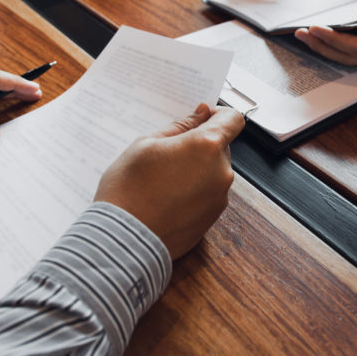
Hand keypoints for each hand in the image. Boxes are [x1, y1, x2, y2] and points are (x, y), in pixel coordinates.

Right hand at [94, 104, 244, 259]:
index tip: (201, 117)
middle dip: (201, 145)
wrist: (123, 241)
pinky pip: (208, 194)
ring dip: (197, 169)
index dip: (219, 114)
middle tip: (169, 153)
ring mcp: (219, 198)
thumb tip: (201, 115)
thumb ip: (180, 127)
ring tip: (163, 180)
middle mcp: (221, 173)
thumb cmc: (128, 189)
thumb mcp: (147, 144)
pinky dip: (194, 191)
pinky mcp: (212, 219)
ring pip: (214, 171)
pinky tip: (167, 197)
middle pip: (221, 147)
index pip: (233, 119)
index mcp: (207, 147)